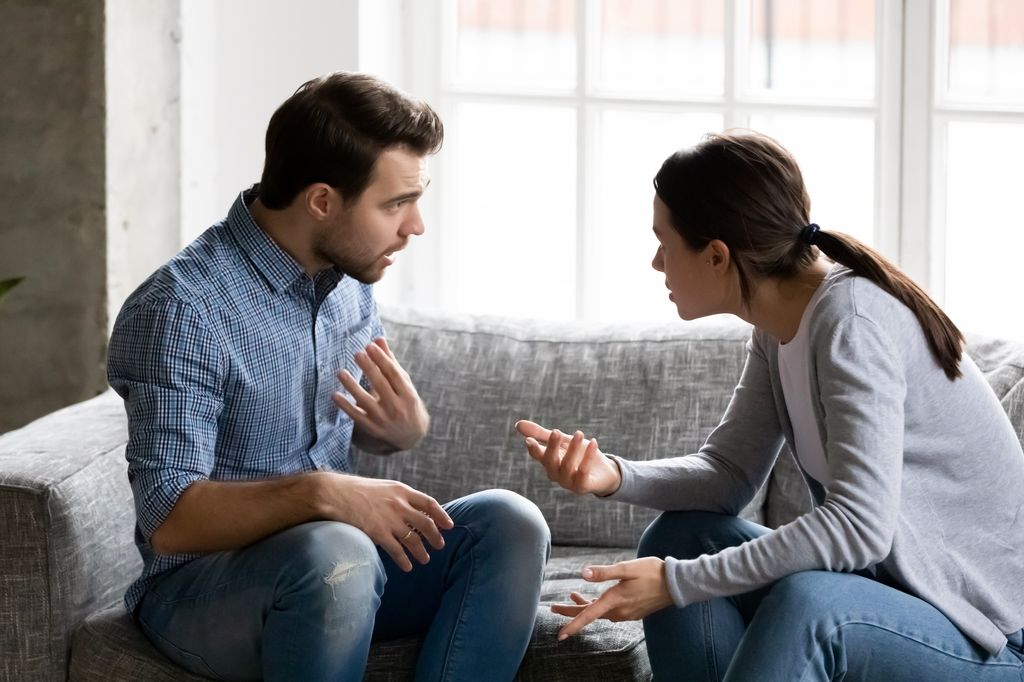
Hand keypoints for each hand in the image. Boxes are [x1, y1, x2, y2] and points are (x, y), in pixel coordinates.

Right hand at [317, 473, 453, 571]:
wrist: (334, 493)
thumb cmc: (355, 490)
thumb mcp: (383, 487)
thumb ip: (398, 497)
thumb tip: (410, 509)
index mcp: (401, 490)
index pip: (429, 503)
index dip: (441, 515)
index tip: (449, 525)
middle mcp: (399, 504)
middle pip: (425, 524)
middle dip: (435, 537)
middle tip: (439, 545)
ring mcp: (390, 519)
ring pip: (414, 540)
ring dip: (421, 552)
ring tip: (425, 559)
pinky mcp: (378, 533)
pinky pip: (397, 551)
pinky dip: (404, 560)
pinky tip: (408, 567)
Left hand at [333, 338, 429, 451]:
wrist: (411, 436)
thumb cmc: (406, 402)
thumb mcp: (404, 384)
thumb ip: (390, 362)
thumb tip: (378, 339)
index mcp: (408, 394)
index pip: (394, 374)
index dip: (382, 359)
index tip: (370, 346)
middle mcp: (397, 408)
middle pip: (381, 385)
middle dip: (369, 369)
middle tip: (357, 354)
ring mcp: (384, 420)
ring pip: (366, 401)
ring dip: (352, 386)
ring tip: (341, 372)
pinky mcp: (372, 429)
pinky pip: (356, 416)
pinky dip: (345, 406)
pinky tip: (334, 395)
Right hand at [515, 420, 621, 495]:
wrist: (604, 472)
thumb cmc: (579, 455)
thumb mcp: (562, 441)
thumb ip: (541, 434)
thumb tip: (518, 424)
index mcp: (548, 462)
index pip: (537, 455)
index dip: (533, 449)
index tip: (529, 440)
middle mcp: (555, 474)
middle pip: (549, 461)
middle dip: (552, 446)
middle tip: (556, 431)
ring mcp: (567, 482)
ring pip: (567, 465)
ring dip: (573, 448)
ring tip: (579, 433)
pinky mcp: (582, 487)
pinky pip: (583, 472)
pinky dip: (588, 457)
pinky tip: (594, 443)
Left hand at [550, 558, 672, 639]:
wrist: (677, 584)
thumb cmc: (652, 572)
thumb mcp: (627, 568)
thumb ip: (604, 572)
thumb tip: (582, 574)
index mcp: (615, 599)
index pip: (589, 615)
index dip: (573, 624)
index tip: (560, 635)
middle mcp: (619, 611)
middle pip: (590, 614)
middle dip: (571, 611)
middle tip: (553, 607)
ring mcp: (627, 613)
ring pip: (599, 612)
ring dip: (585, 606)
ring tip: (572, 596)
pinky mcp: (632, 611)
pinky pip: (610, 612)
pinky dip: (598, 605)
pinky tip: (596, 598)